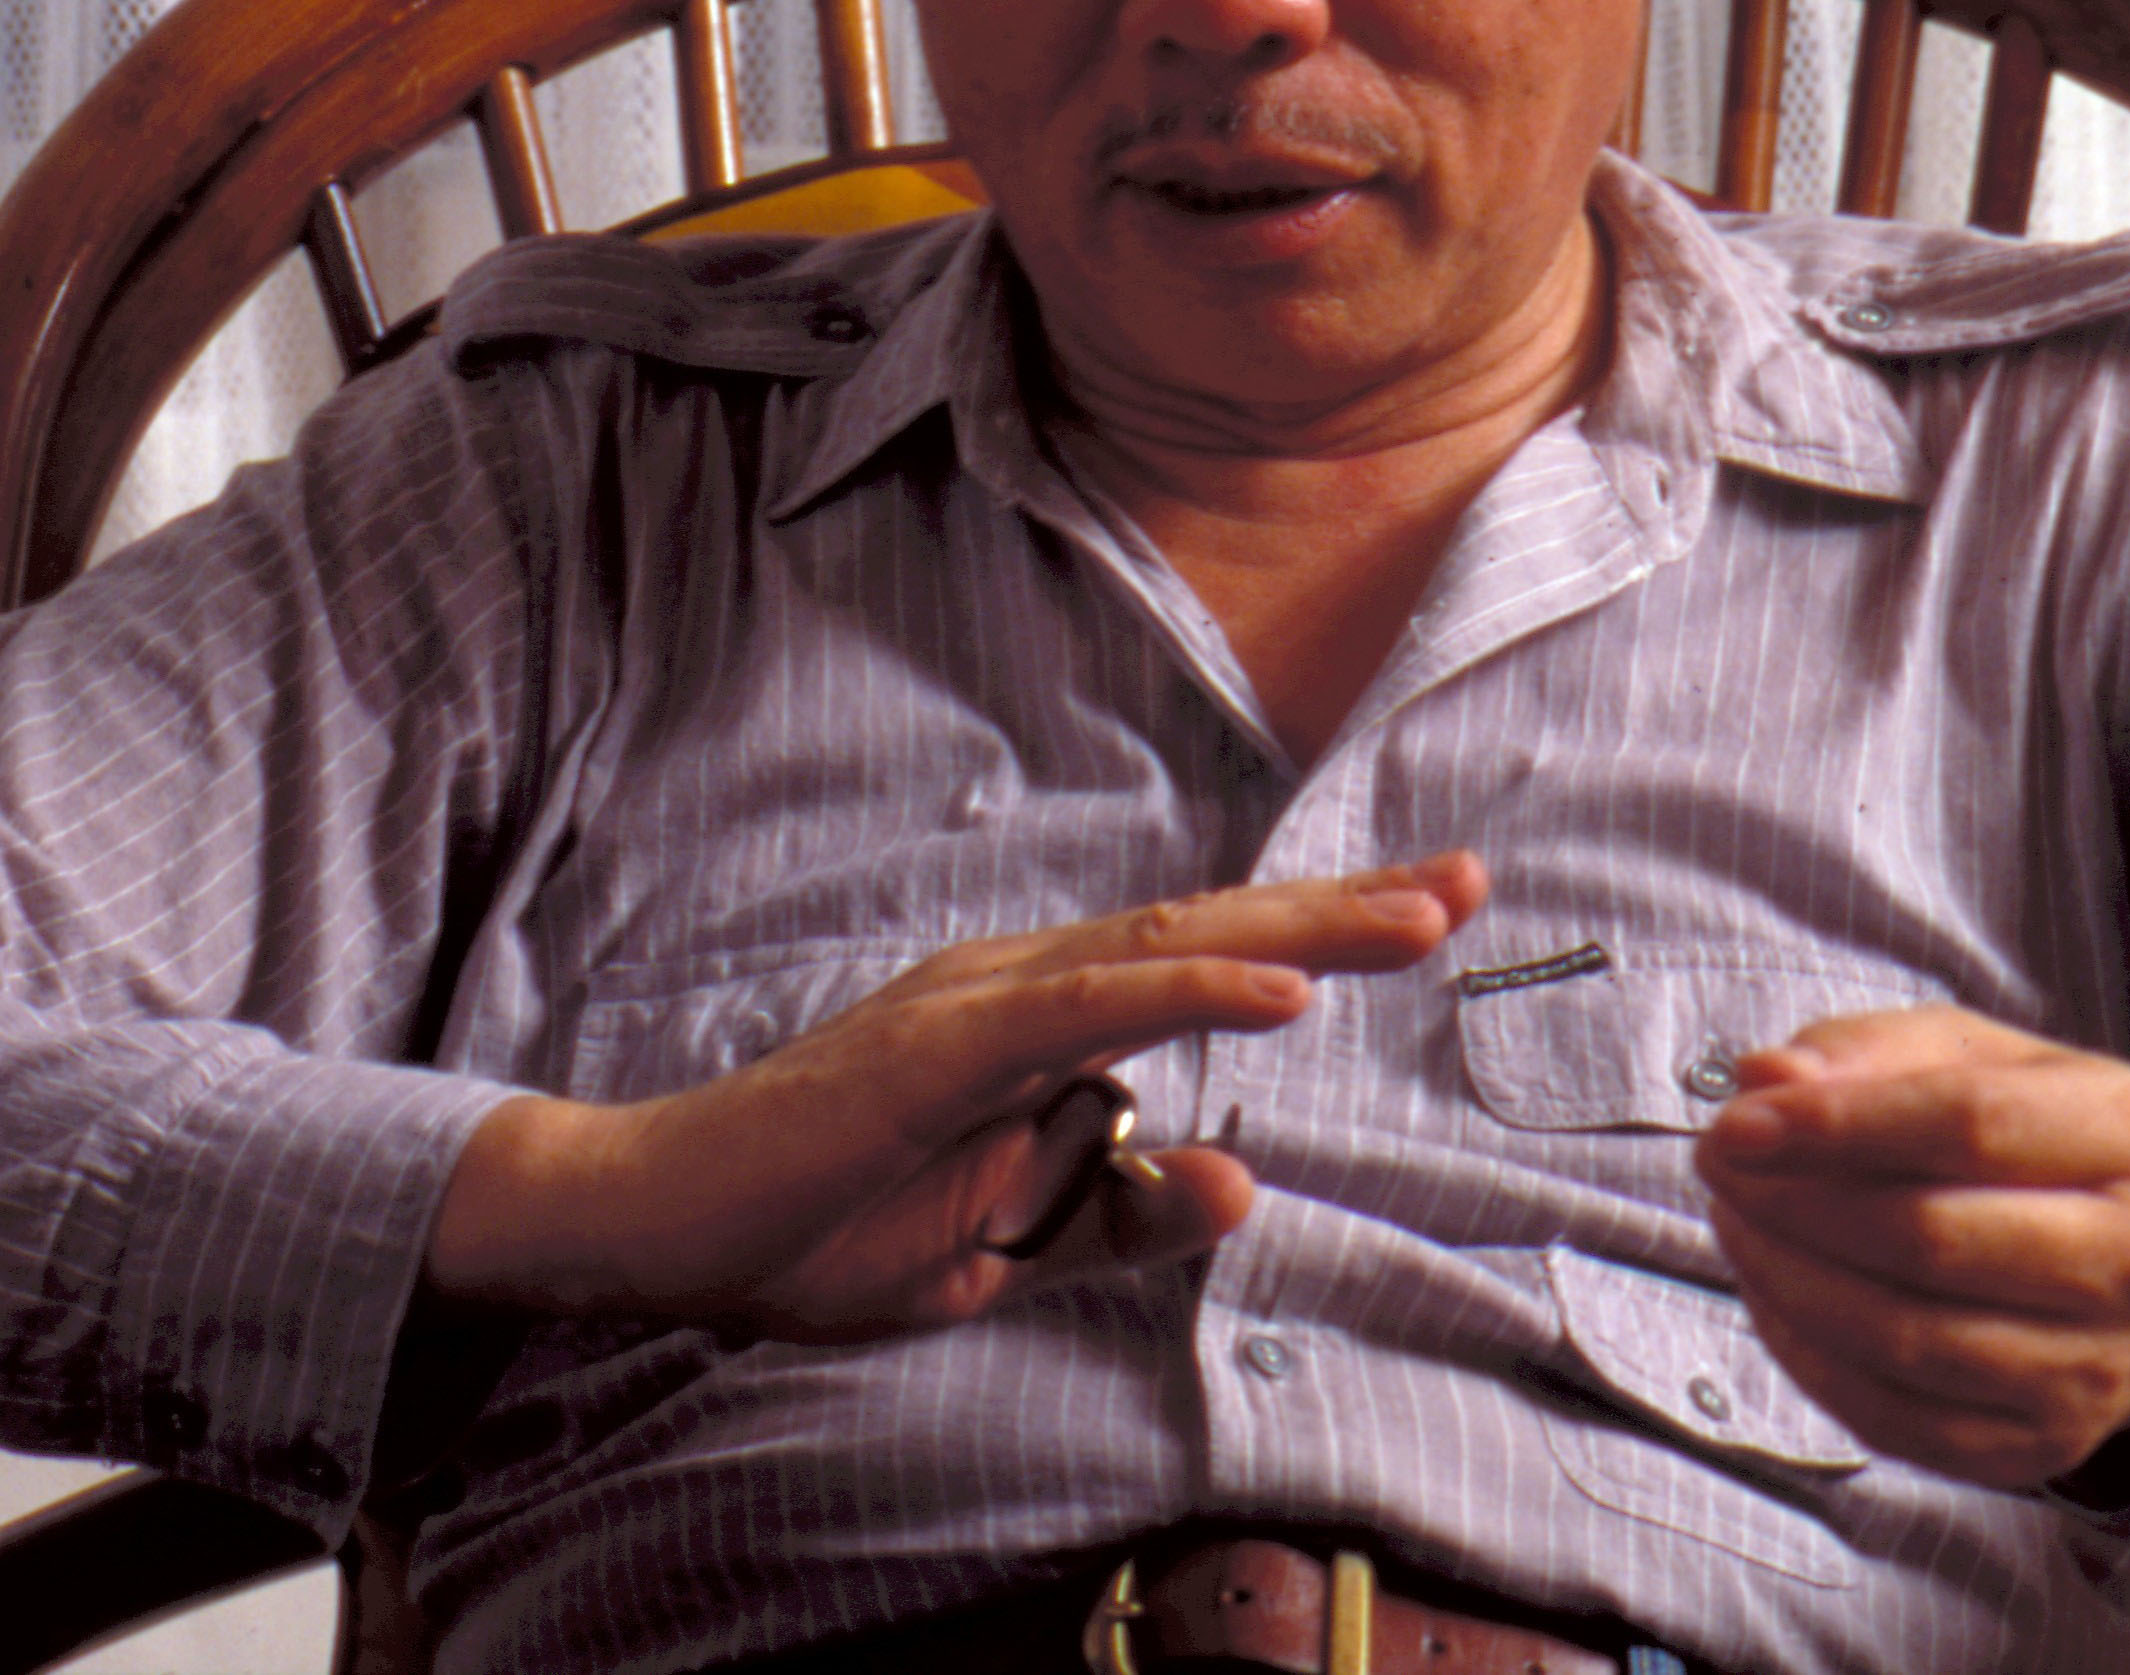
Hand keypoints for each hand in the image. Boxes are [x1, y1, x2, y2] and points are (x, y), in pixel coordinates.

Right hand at [424, 851, 1484, 1339]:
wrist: (662, 1225)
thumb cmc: (825, 1222)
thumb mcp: (1008, 1247)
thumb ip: (1122, 1215)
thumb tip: (1245, 1180)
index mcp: (1041, 1022)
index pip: (1207, 967)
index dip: (1323, 937)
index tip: (1436, 906)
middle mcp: (1023, 986)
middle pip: (1211, 935)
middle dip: (1345, 910)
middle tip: (1466, 883)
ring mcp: (979, 1006)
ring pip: (1165, 951)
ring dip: (1297, 934)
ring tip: (1410, 919)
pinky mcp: (935, 1047)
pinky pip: (1081, 1014)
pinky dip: (1187, 994)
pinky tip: (1275, 990)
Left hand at [1694, 1005, 2129, 1491]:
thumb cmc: (2038, 1142)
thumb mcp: (1973, 1058)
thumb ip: (1866, 1055)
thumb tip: (1765, 1080)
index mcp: (2124, 1135)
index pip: (1968, 1125)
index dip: (1837, 1125)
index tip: (1737, 1123)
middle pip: (1930, 1238)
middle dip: (1795, 1203)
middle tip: (1718, 1167)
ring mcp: (2096, 1368)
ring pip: (1906, 1338)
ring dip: (1787, 1279)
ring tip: (1736, 1223)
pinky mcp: (2044, 1446)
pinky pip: (1897, 1417)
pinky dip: (1809, 1356)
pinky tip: (1772, 1296)